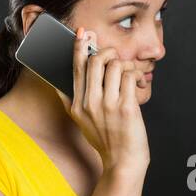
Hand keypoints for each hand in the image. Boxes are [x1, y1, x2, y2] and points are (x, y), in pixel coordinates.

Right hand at [66, 26, 149, 172]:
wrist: (123, 162)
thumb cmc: (105, 140)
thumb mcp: (81, 121)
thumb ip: (70, 100)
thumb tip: (58, 80)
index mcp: (76, 105)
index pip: (75, 68)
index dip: (79, 47)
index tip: (83, 33)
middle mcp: (89, 103)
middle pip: (95, 61)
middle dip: (107, 52)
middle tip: (114, 57)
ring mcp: (107, 105)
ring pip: (114, 65)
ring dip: (124, 65)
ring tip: (128, 75)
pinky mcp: (126, 107)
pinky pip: (129, 75)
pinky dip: (135, 75)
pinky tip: (136, 83)